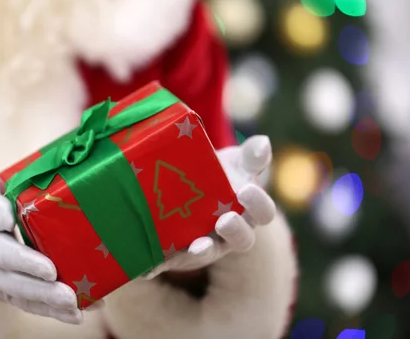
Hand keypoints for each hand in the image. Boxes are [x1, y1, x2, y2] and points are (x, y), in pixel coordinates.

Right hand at [0, 177, 81, 323]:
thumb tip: (6, 216)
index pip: (5, 256)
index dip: (27, 264)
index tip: (50, 270)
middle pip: (17, 285)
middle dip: (45, 293)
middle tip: (70, 297)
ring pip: (24, 299)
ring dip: (51, 309)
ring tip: (77, 312)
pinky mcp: (6, 290)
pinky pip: (28, 303)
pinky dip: (51, 311)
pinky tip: (75, 314)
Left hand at [144, 135, 276, 278]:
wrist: (183, 185)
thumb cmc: (217, 174)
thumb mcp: (234, 162)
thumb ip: (250, 155)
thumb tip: (263, 143)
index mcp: (248, 211)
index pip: (263, 213)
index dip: (259, 205)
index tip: (245, 191)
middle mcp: (229, 234)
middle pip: (242, 240)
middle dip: (235, 232)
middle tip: (225, 220)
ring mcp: (204, 245)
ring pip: (206, 253)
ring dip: (201, 251)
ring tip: (196, 246)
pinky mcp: (176, 253)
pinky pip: (169, 262)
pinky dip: (158, 265)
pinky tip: (147, 268)